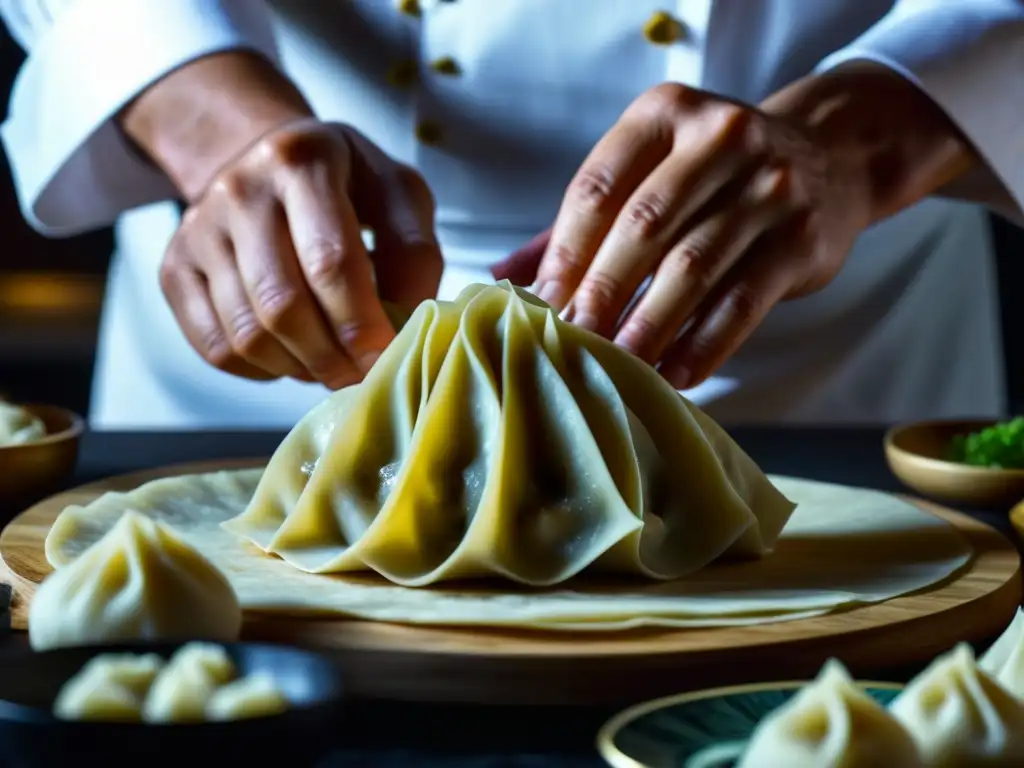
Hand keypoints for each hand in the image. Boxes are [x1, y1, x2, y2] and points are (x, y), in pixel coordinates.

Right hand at [161, 119, 441, 386]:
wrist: (268, 162)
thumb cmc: (347, 184)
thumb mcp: (397, 193)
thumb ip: (414, 252)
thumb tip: (402, 323)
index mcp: (303, 161)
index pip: (329, 261)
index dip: (360, 323)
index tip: (384, 356)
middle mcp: (240, 190)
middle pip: (282, 305)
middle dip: (330, 357)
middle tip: (359, 374)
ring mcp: (198, 230)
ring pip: (247, 334)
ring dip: (298, 367)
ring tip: (331, 364)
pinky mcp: (175, 268)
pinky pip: (217, 348)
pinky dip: (261, 370)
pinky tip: (291, 355)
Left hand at [494, 69, 969, 388]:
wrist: (827, 159)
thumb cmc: (713, 176)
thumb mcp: (650, 172)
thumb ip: (580, 222)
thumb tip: (501, 278)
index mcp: (664, 114)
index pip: (599, 187)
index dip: (564, 254)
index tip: (541, 306)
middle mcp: (720, 137)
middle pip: (643, 226)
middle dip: (601, 292)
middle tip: (574, 343)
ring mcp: (769, 185)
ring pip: (692, 267)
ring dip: (648, 327)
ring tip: (617, 367)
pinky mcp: (802, 238)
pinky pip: (742, 302)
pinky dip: (703, 345)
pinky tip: (675, 375)